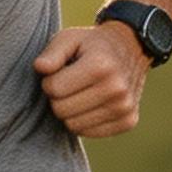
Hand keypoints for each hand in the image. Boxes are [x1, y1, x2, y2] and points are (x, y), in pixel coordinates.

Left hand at [33, 19, 148, 137]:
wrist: (132, 49)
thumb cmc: (92, 45)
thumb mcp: (70, 38)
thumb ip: (52, 52)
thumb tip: (39, 67)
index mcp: (101, 66)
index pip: (54, 89)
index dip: (49, 82)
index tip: (59, 73)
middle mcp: (117, 88)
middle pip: (62, 110)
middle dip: (58, 98)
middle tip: (68, 85)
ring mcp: (125, 107)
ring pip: (74, 126)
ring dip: (70, 111)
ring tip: (80, 93)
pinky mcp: (129, 121)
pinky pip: (89, 133)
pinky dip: (84, 121)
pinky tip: (90, 104)